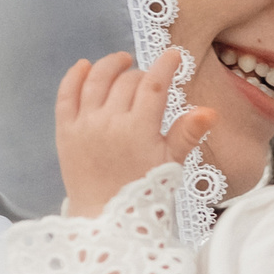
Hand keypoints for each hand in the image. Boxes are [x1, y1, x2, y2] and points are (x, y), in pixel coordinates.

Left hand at [58, 50, 216, 217]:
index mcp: (139, 130)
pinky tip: (83, 65)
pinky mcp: (65, 132)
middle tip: (149, 80)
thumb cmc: (143, 192)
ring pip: (96, 80)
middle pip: (127, 81)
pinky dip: (74, 76)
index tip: (174, 55)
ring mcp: (84, 125)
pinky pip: (66, 95)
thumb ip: (188, 133)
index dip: (165, 65)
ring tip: (121, 61)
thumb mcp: (170, 163)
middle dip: (141, 74)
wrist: (106, 218)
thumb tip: (209, 111)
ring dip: (110, 65)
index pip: (153, 85)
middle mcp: (109, 122)